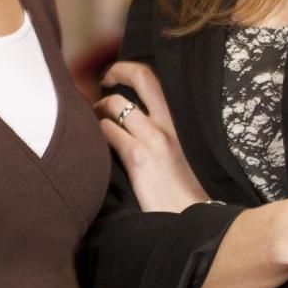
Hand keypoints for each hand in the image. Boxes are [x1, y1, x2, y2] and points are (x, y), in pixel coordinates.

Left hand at [96, 60, 208, 212]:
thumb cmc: (185, 189)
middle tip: (105, 80)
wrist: (192, 218)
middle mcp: (167, 122)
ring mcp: (153, 138)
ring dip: (99, 106)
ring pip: (116, 104)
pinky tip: (95, 141)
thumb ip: (164, 131)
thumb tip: (136, 115)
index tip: (117, 76)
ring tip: (95, 116)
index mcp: (179, 119)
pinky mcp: (139, 158)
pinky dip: (97, 131)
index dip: (130, 69)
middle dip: (117, 70)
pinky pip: (109, 131)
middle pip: (140, 76)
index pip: (153, 78)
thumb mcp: (182, 150)